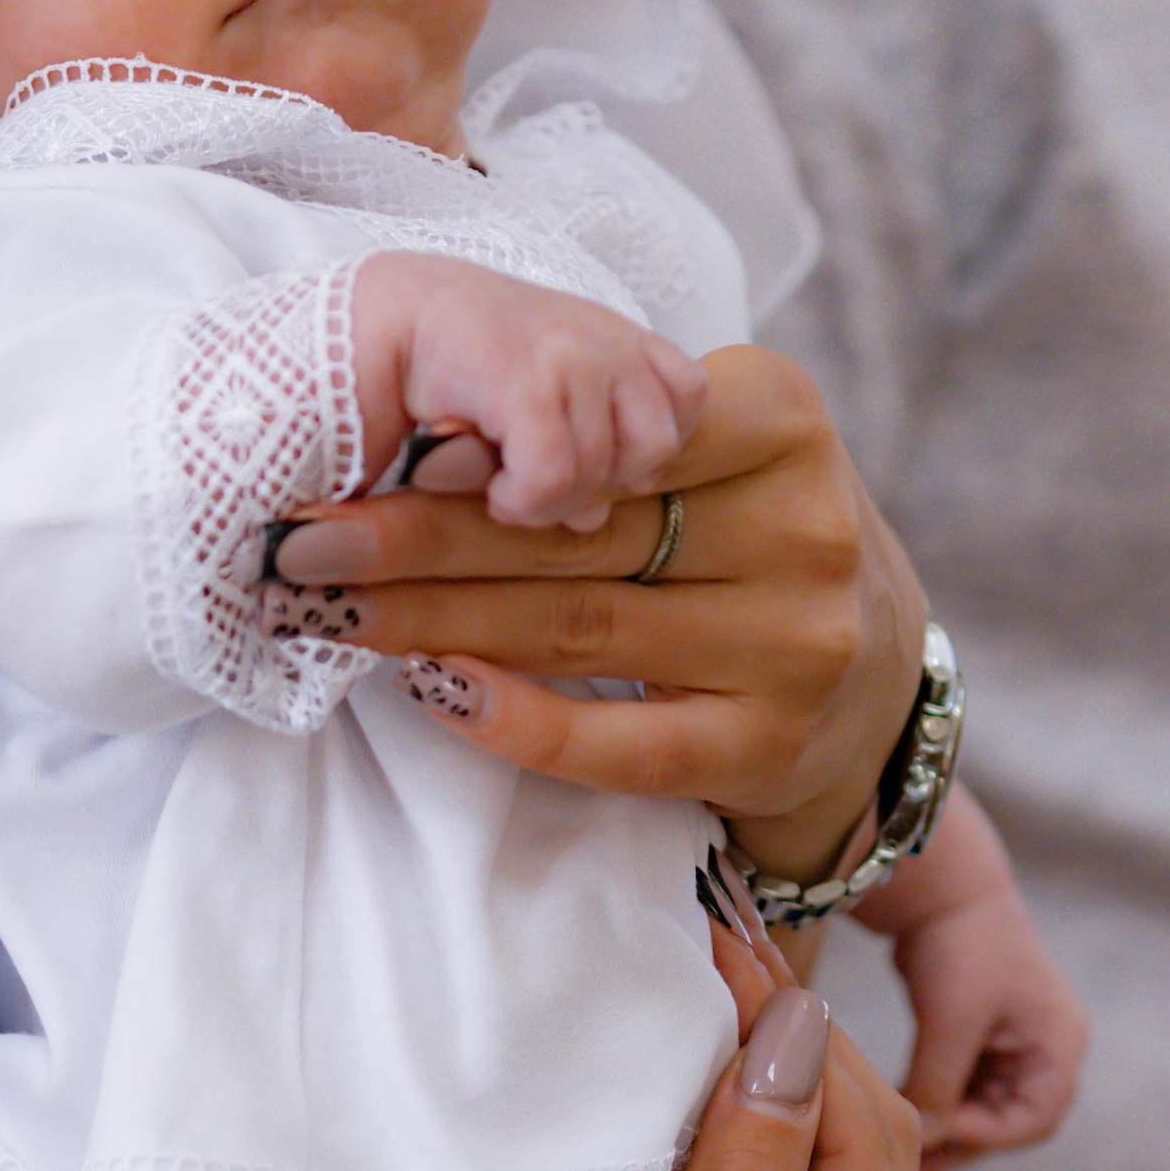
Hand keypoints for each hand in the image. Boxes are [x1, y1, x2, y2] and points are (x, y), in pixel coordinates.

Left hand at [262, 343, 925, 878]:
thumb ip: (598, 433)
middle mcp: (804, 531)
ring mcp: (791, 648)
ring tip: (330, 605)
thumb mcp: (706, 450)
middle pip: (572, 534)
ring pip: (575, 631)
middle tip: (303, 539)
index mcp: (782, 422)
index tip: (377, 455)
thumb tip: (420, 444)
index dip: (487, 447)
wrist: (866, 681)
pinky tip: (430, 687)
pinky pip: (611, 742)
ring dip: (430, 621)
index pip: (610, 430)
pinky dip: (509, 716)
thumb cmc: (742, 539)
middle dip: (418, 537)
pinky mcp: (764, 748)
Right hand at [349, 246, 707, 530]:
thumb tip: (597, 517)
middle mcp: (605, 337)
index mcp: (615, 335)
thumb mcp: (535, 399)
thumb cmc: (445, 370)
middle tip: (533, 478)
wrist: (366, 327)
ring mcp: (571, 354)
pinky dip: (521, 503)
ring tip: (502, 480)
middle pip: (654, 450)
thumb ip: (586, 446)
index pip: (685, 401)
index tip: (579, 461)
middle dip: (596, 485)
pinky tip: (490, 491)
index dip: (639, 452)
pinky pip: (555, 478)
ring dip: (550, 498)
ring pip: (605, 472)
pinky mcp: (526, 382)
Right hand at [375, 920, 928, 1170]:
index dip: (792, 1025)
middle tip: (680, 934)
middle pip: (848, 1149)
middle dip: (778, 1041)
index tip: (704, 930)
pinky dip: (710, 1160)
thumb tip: (787, 1035)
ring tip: (658, 996)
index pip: (862, 1136)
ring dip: (740, 1094)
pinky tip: (644, 1112)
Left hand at [850, 786, 1088, 1168]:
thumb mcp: (950, 1022)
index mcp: (1059, 1044)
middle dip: (961, 1138)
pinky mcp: (981, 1033)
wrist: (937, 882)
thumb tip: (921, 1144)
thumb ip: (939, 1087)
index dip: (985, 1137)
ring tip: (900, 1140)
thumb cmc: (957, 944)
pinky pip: (963, 1084)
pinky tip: (901, 1108)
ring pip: (983, 1106)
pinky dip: (937, 1098)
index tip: (934, 1134)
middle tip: (909, 1161)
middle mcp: (1045, 1046)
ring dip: (946, 1122)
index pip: (1035, 1120)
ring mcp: (1014, 1040)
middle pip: (1010, 1120)